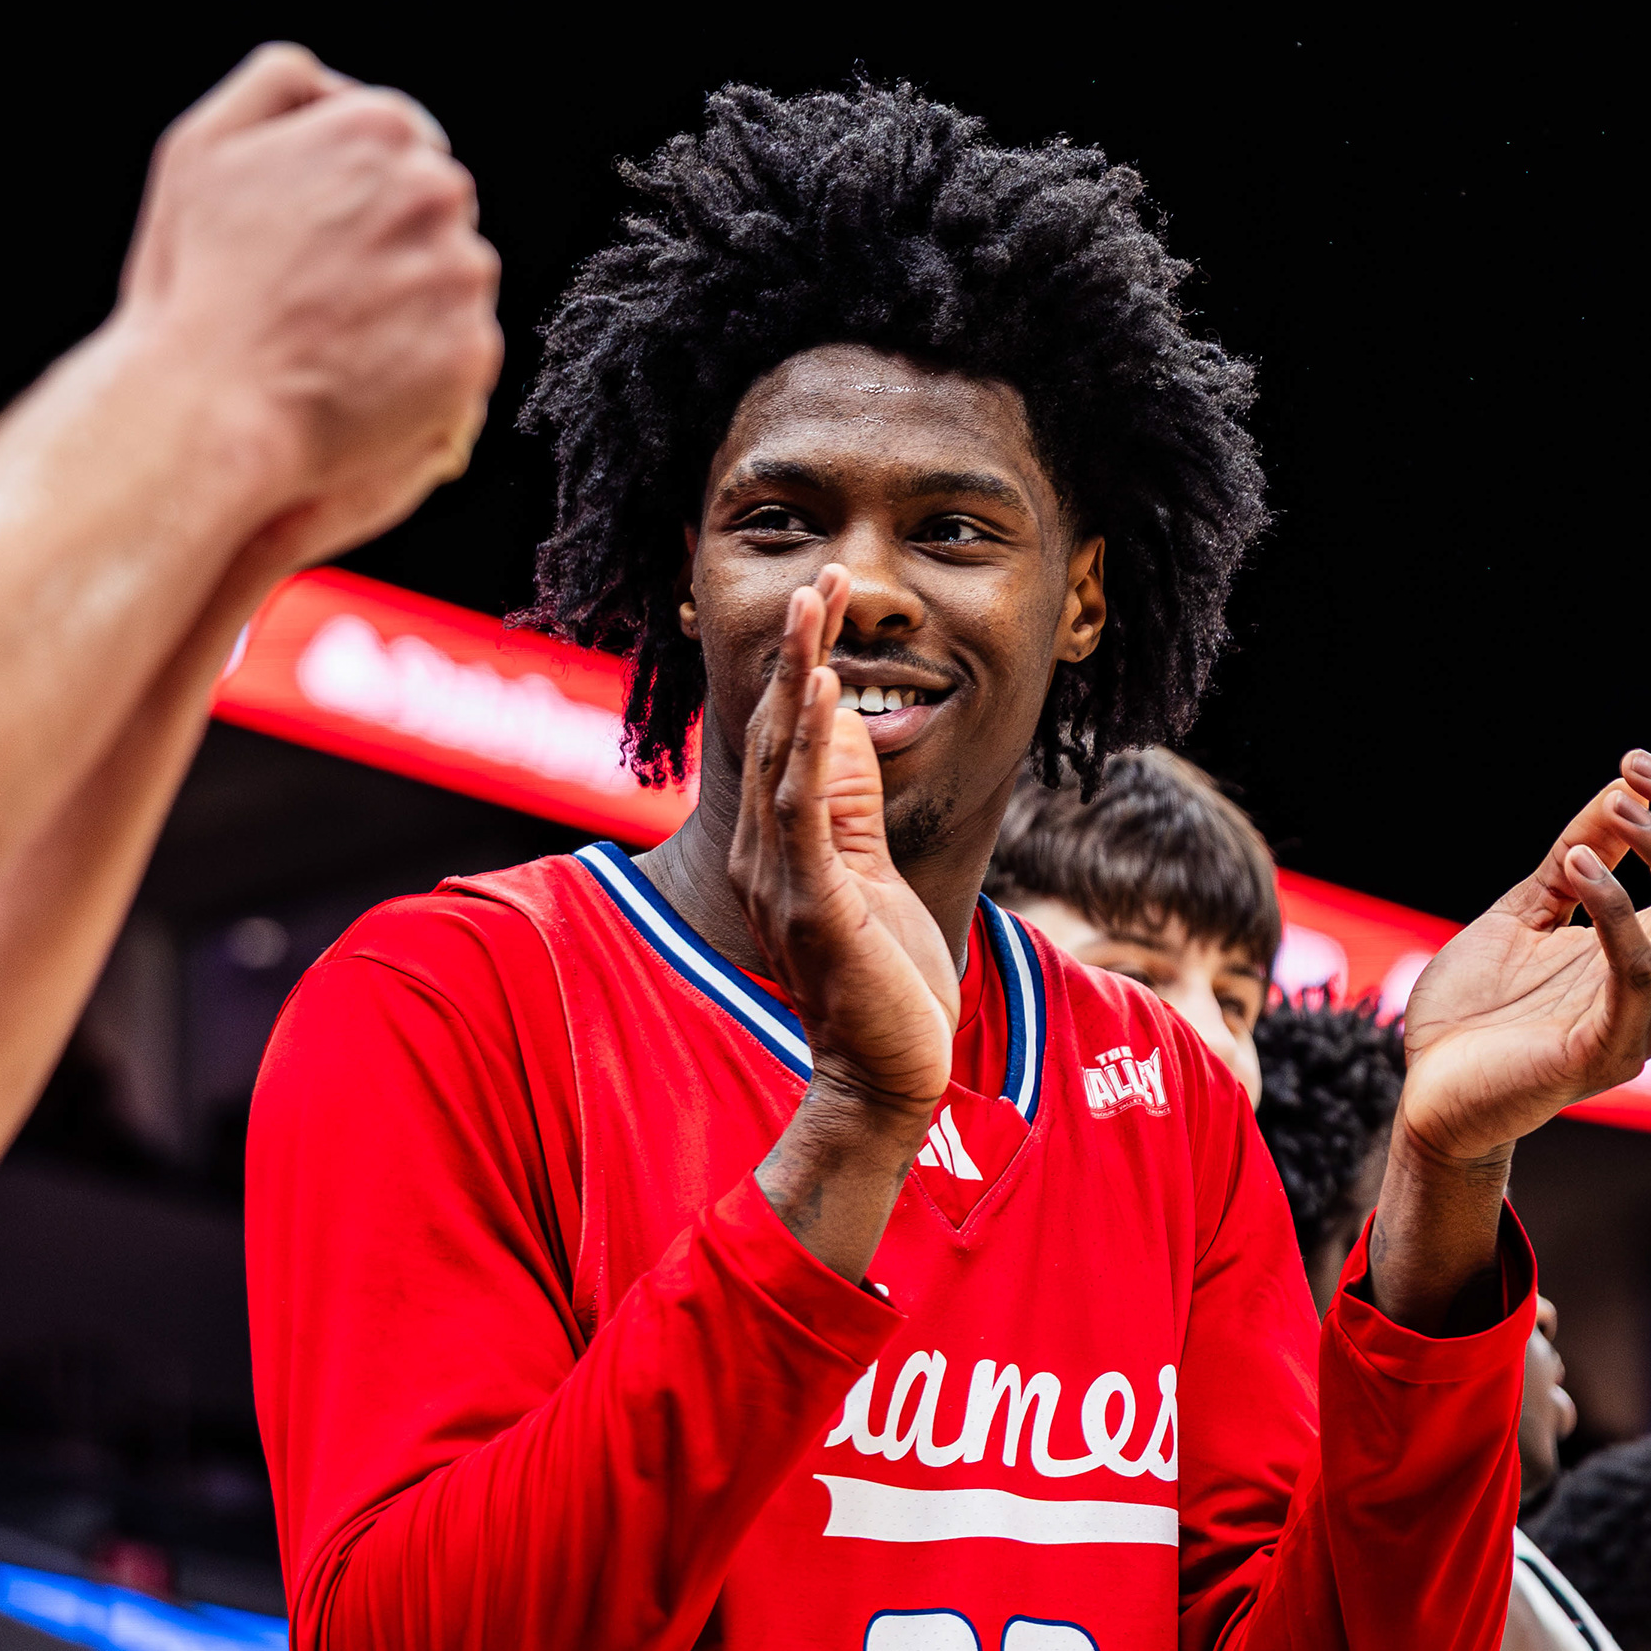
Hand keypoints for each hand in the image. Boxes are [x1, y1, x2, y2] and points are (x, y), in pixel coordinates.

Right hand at [119, 44, 504, 546]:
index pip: (402, 142)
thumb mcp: (202, 145)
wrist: (210, 408)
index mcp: (380, 129)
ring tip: (334, 337)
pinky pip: (458, 349)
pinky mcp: (472, 352)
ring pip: (451, 277)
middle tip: (321, 289)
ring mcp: (461, 275)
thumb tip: (337, 88)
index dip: (355, 189)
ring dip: (409, 300)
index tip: (318, 234)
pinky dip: (420, 363)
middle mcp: (438, 191)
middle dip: (389, 239)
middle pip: (434, 207)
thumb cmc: (197, 282)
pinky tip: (360, 376)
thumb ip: (279, 86)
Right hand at [728, 566, 958, 1122]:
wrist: (886, 1076)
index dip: (798, 665)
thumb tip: (842, 732)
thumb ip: (849, 811)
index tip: (822, 600)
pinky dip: (809, 742)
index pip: (779, 738)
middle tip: (822, 575)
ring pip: (781, 753)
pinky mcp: (812, 903)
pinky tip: (823, 688)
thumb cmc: (881, 983)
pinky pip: (803, 809)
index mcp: (777, 847)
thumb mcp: (868, 876)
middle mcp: (764, 854)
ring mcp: (782, 878)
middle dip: (799, 647)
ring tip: (817, 601)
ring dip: (800, 671)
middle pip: (772, 729)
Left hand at [1398, 750, 1650, 1170]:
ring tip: (1618, 802)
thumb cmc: (1476, 1011)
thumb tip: (1621, 788)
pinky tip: (1576, 863)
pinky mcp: (1605, 1054)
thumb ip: (1575, 861)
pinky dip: (1613, 910)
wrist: (1427, 1096)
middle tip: (1639, 764)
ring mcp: (1644, 1025)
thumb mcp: (1525, 912)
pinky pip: (1635, 973)